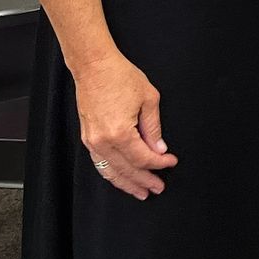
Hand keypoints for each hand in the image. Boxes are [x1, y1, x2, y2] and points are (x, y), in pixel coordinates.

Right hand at [72, 53, 176, 198]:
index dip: (159, 163)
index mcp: (120, 132)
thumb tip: (159, 149)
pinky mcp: (87, 138)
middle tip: (158, 188)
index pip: (142, 157)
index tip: (171, 163)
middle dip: (144, 180)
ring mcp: (92, 141)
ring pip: (110, 171)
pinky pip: (100, 163)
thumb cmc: (120, 77)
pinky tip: (122, 178)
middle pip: (126, 170)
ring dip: (126, 183)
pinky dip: (112, 174)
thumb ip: (154, 128)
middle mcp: (103, 141)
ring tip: (141, 192)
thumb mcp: (148, 98)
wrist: (94, 66)